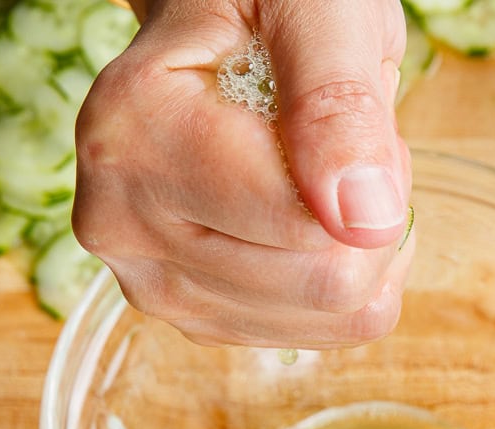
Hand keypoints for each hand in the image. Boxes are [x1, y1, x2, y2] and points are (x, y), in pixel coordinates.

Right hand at [73, 0, 412, 347]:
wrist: (218, 26)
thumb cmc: (263, 2)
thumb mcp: (315, 12)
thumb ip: (336, 106)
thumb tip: (363, 220)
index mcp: (134, 139)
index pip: (309, 230)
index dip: (372, 173)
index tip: (351, 107)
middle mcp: (122, 225)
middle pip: (323, 285)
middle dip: (370, 211)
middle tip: (344, 138)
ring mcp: (153, 282)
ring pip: (330, 316)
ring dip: (360, 241)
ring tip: (321, 166)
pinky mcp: (193, 315)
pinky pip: (321, 329)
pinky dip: (346, 272)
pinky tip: (314, 213)